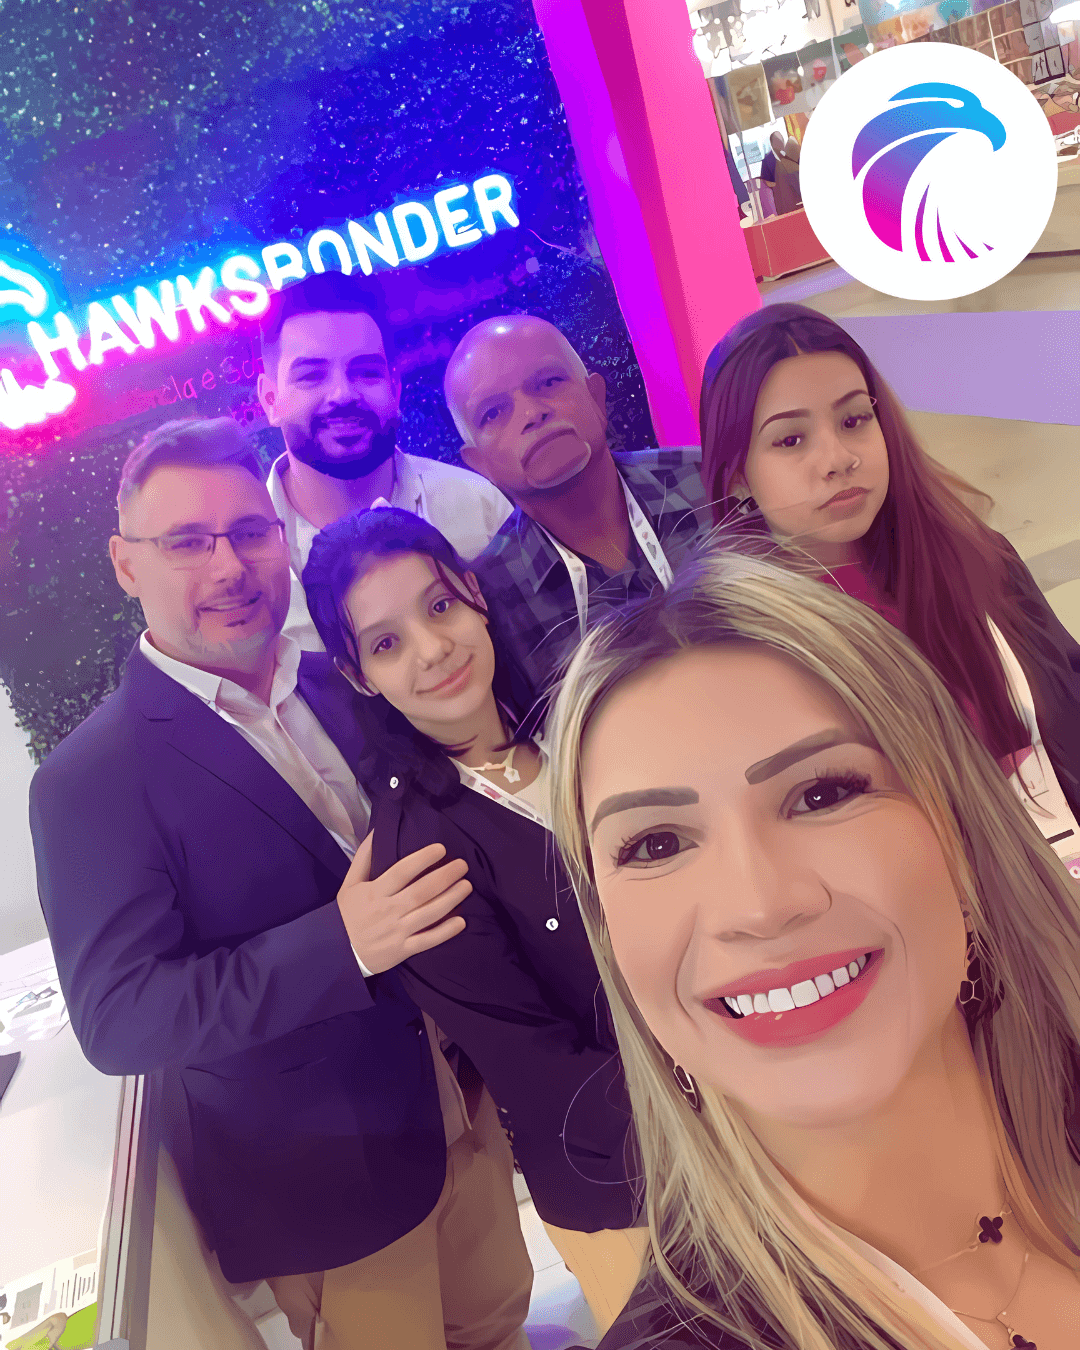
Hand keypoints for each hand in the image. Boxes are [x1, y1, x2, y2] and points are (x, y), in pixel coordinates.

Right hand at [337, 833, 469, 973]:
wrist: (337, 953)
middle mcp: (387, 911)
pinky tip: (461, 921)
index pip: (402, 871)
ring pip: (428, 914)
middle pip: (421, 891)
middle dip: (445, 877)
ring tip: (467, 886)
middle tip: (462, 866)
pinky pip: (427, 941)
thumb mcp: (349, 884)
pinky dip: (445, 932)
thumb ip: (364, 857)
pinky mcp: (402, 951)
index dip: (423, 859)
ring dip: (451, 899)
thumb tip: (378, 830)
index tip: (441, 849)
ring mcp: (396, 932)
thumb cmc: (347, 914)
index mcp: (374, 892)